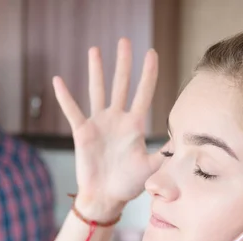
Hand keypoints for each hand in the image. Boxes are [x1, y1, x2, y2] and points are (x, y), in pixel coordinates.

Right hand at [53, 38, 163, 219]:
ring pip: (98, 91)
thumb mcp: (152, 168)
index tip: (151, 53)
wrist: (105, 197)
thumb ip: (165, 153)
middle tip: (124, 41)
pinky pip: (73, 111)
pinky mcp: (82, 132)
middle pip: (121, 84)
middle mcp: (117, 119)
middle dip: (123, 63)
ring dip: (96, 71)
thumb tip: (183, 141)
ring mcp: (99, 123)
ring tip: (95, 50)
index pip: (144, 93)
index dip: (148, 74)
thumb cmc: (129, 184)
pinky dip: (65, 97)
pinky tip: (58, 80)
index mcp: (135, 125)